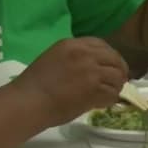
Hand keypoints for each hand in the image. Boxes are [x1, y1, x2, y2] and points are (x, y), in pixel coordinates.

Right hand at [10, 37, 128, 125]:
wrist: (28, 101)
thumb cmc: (34, 84)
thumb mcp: (54, 58)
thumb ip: (74, 58)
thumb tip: (92, 67)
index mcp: (73, 44)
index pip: (101, 44)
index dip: (110, 55)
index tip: (110, 65)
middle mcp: (85, 54)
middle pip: (114, 58)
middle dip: (119, 70)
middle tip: (118, 81)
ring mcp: (92, 71)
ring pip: (117, 76)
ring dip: (116, 86)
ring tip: (110, 93)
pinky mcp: (95, 88)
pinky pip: (112, 93)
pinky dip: (110, 99)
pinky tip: (103, 103)